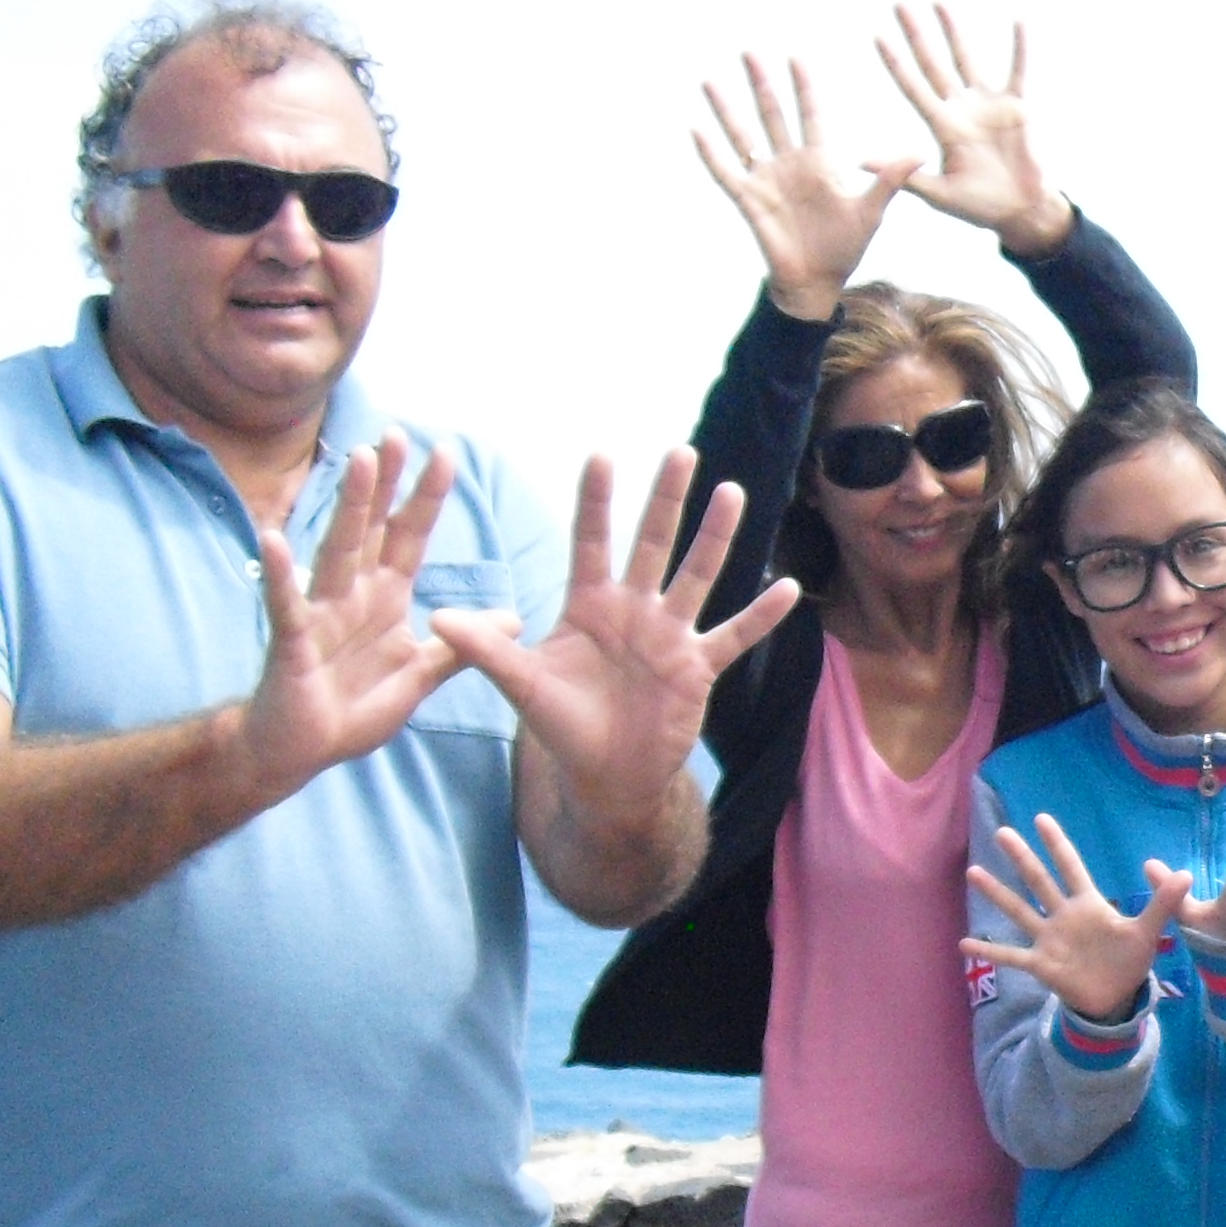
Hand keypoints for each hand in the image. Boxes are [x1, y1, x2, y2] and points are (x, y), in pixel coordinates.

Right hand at [232, 434, 471, 798]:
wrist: (300, 750)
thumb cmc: (351, 707)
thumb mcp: (420, 676)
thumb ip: (461, 646)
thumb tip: (514, 617)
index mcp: (383, 598)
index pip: (409, 536)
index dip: (425, 497)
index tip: (446, 454)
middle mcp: (351, 594)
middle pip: (372, 528)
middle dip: (385, 482)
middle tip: (397, 434)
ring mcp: (318, 614)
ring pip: (336, 550)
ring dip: (347, 507)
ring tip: (355, 461)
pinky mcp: (291, 643)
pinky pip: (285, 604)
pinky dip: (280, 574)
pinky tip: (273, 539)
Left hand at [430, 452, 802, 822]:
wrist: (607, 775)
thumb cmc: (563, 725)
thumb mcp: (522, 685)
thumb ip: (488, 648)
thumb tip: (437, 618)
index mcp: (589, 605)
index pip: (592, 542)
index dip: (596, 501)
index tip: (601, 454)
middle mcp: (633, 609)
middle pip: (652, 543)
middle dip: (665, 498)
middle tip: (679, 451)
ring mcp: (669, 635)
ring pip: (698, 575)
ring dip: (715, 536)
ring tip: (731, 492)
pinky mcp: (698, 667)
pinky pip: (733, 635)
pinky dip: (760, 615)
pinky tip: (787, 588)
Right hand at [692, 54, 913, 321]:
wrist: (819, 282)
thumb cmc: (845, 247)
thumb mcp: (871, 211)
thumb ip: (888, 180)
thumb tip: (919, 153)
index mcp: (820, 163)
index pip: (810, 115)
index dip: (804, 87)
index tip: (796, 56)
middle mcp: (790, 164)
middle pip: (773, 115)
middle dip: (762, 84)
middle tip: (749, 51)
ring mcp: (767, 180)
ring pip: (743, 136)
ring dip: (727, 110)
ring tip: (711, 81)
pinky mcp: (749, 200)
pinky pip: (726, 172)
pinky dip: (711, 153)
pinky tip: (697, 129)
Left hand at [879, 6, 1069, 258]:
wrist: (1021, 212)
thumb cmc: (980, 207)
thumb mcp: (939, 195)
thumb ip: (904, 176)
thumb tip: (859, 163)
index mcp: (942, 127)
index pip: (913, 88)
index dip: (896, 63)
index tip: (877, 36)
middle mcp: (961, 110)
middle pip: (933, 64)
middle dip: (916, 35)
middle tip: (899, 4)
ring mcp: (988, 106)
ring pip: (966, 59)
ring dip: (953, 31)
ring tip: (939, 2)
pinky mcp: (1017, 108)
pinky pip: (1018, 71)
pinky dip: (1019, 48)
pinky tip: (1019, 22)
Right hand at [963, 813, 1187, 1023]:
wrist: (1117, 997)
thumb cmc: (1129, 960)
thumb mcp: (1148, 931)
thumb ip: (1163, 903)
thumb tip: (1186, 873)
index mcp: (1088, 904)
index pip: (1071, 867)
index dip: (1058, 845)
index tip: (1042, 818)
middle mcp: (1064, 917)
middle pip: (1039, 882)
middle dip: (1022, 858)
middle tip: (1002, 832)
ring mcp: (1049, 940)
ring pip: (1020, 911)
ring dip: (998, 893)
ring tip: (974, 872)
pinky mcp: (1042, 965)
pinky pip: (1012, 956)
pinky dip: (990, 951)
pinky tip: (964, 943)